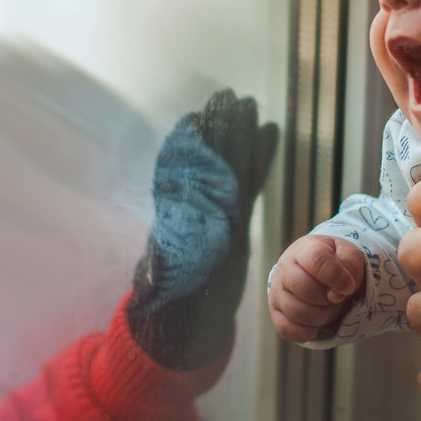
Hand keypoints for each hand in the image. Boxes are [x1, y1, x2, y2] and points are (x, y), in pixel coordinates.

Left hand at [127, 89, 277, 369]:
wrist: (187, 323)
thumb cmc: (170, 308)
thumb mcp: (162, 294)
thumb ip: (159, 278)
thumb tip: (150, 267)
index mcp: (182, 223)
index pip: (185, 178)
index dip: (189, 149)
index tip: (195, 120)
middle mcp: (200, 211)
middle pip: (210, 161)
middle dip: (218, 130)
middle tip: (229, 97)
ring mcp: (219, 211)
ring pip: (231, 165)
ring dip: (240, 136)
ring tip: (249, 106)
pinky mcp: (236, 219)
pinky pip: (250, 182)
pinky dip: (261, 158)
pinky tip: (270, 133)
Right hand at [268, 235, 365, 342]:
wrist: (318, 271)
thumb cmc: (336, 262)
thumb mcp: (349, 256)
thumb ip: (349, 268)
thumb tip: (336, 294)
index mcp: (304, 250)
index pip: (316, 261)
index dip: (336, 277)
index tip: (348, 286)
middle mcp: (285, 268)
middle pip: (305, 290)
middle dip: (327, 298)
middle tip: (333, 296)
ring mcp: (277, 291)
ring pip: (297, 313)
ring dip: (320, 316)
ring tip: (325, 307)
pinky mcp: (275, 312)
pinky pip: (288, 330)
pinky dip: (307, 331)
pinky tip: (315, 322)